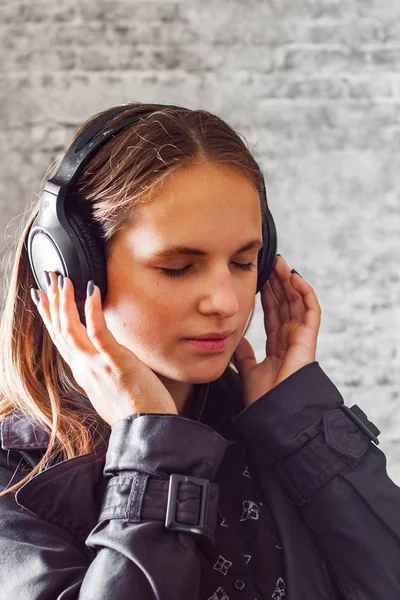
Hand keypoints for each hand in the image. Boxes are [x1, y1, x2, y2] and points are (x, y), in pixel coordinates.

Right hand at [32, 272, 177, 425]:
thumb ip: (101, 376)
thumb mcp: (109, 394)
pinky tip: (91, 291)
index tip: (42, 299)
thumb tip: (104, 366)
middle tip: (49, 279)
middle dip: (52, 303)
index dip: (49, 318)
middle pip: (60, 331)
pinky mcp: (115, 361)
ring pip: (71, 329)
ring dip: (65, 303)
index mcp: (84, 373)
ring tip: (63, 280)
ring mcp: (97, 365)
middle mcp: (84, 368)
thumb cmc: (136, 414)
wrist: (147, 430)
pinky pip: (99, 332)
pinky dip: (92, 311)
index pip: (60, 340)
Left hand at [232, 255, 321, 408]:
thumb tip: (236, 338)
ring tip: (279, 262)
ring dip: (288, 281)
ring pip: (296, 301)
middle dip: (276, 282)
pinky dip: (304, 293)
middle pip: (284, 303)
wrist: (274, 413)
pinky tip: (294, 277)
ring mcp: (300, 337)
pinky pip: (311, 310)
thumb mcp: (248, 370)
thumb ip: (244, 353)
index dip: (266, 294)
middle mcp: (289, 338)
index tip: (257, 277)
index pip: (272, 312)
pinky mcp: (308, 338)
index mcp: (276, 344)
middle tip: (269, 261)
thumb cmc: (263, 398)